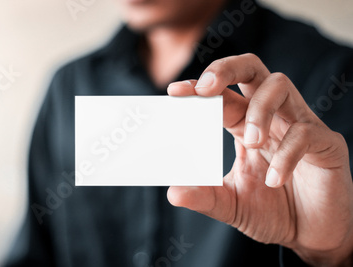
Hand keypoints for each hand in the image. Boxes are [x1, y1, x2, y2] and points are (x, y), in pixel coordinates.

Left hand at [166, 53, 352, 265]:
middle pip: (251, 68)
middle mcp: (271, 117)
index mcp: (244, 125)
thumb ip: (205, 197)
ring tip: (250, 142)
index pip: (221, 94)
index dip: (199, 87)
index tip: (174, 91)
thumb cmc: (271, 213)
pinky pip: (305, 132)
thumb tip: (173, 192)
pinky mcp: (326, 144)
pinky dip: (286, 154)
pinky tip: (275, 180)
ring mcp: (299, 125)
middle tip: (206, 88)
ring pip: (278, 86)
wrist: (310, 238)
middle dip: (226, 69)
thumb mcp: (231, 205)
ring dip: (258, 111)